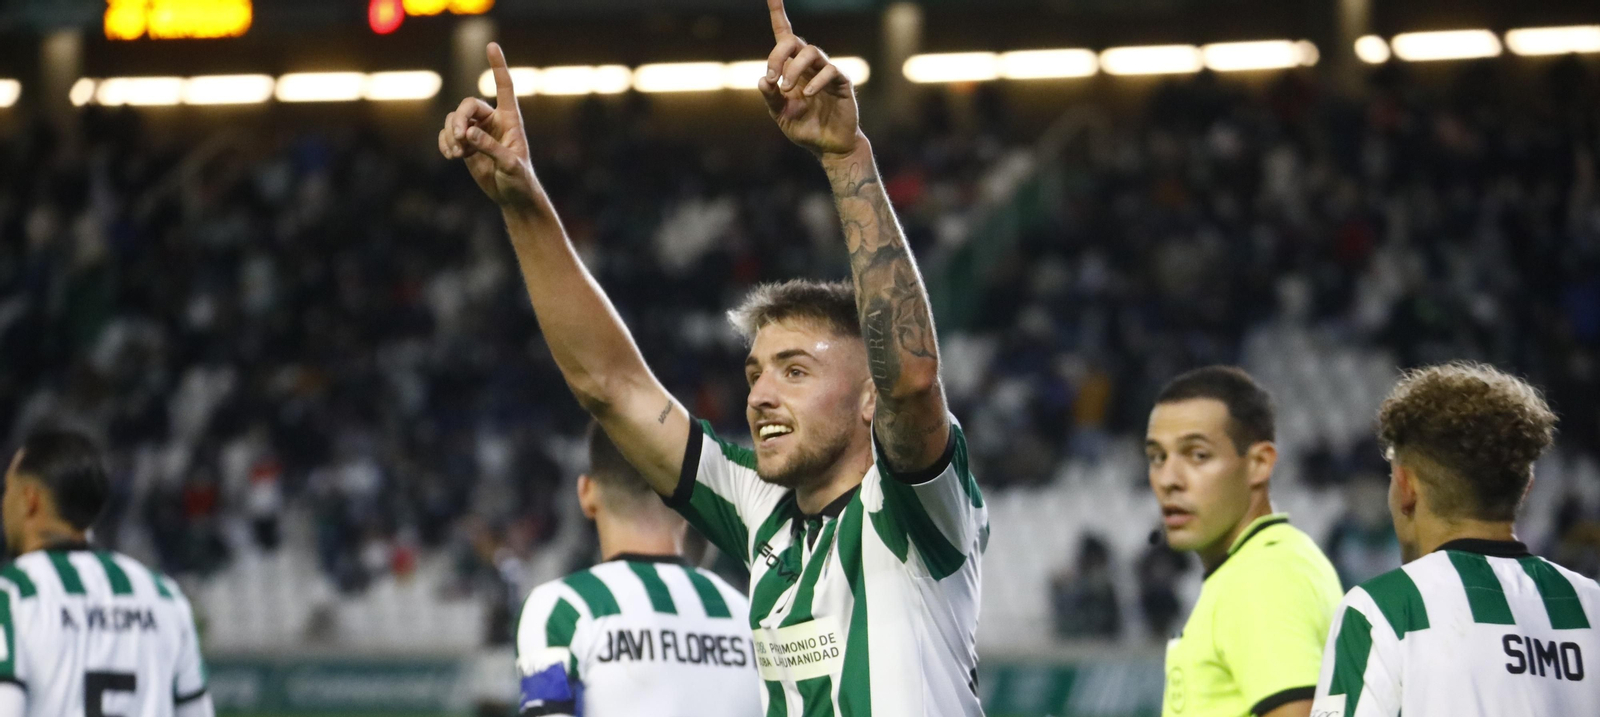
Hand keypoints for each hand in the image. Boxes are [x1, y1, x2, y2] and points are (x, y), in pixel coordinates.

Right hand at [438, 43, 540, 212]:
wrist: (512, 196)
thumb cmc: (520, 180)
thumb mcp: (510, 165)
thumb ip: (491, 148)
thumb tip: (468, 133)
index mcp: (510, 120)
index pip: (504, 87)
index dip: (498, 66)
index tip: (491, 45)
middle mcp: (492, 121)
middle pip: (467, 105)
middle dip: (459, 119)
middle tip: (460, 139)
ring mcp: (478, 132)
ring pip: (454, 119)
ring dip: (450, 135)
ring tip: (456, 154)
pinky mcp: (466, 145)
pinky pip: (447, 135)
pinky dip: (444, 143)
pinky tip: (451, 156)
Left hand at [757, 0, 862, 157]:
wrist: (828, 146)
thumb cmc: (805, 127)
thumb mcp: (780, 115)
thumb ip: (770, 98)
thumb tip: (762, 80)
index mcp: (792, 69)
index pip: (783, 36)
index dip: (778, 14)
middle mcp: (808, 65)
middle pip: (794, 41)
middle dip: (778, 54)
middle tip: (772, 77)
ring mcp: (826, 72)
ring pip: (811, 51)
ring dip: (794, 68)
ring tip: (786, 88)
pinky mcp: (841, 83)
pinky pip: (830, 71)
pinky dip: (816, 81)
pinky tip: (807, 95)